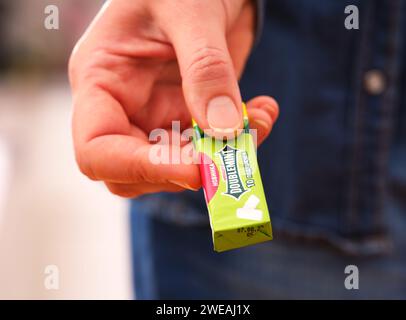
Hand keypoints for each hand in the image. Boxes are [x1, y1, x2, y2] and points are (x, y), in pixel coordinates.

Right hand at [68, 0, 278, 197]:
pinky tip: (262, 113)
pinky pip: (209, 148)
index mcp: (101, 80)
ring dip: (222, 158)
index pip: (97, 150)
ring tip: (259, 121)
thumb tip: (223, 129)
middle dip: (185, 171)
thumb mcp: (190, 12)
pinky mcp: (188, 116)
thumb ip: (206, 69)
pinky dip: (240, 140)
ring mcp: (156, 115)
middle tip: (233, 154)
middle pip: (135, 172)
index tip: (193, 171)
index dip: (139, 170)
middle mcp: (123, 106)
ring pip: (178, 167)